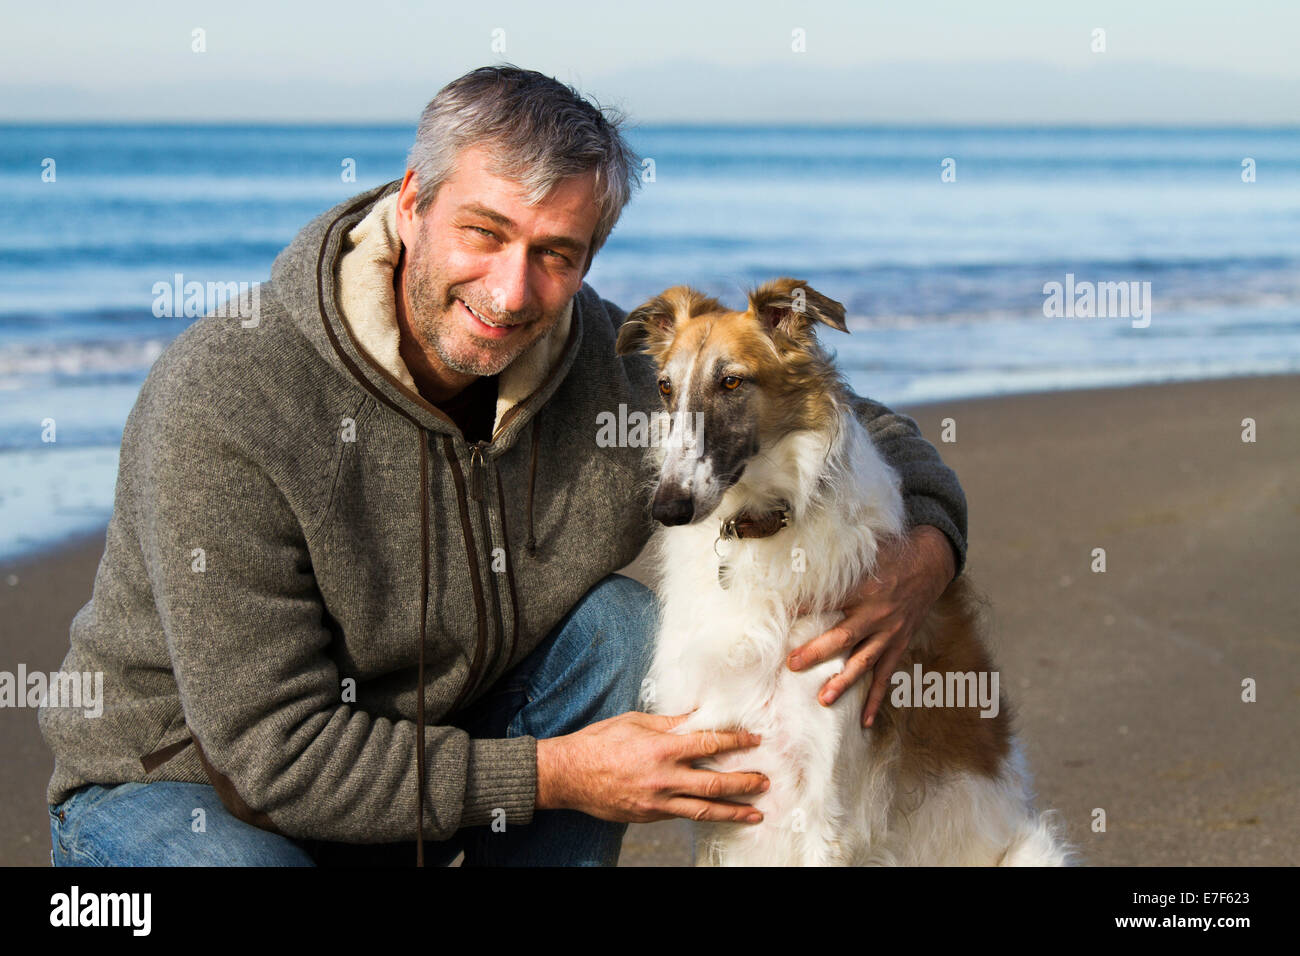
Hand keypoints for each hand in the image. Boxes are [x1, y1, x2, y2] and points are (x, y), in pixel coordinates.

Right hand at [536, 711, 768, 823]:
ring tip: (755, 812)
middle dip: (744, 783)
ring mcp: (657, 802)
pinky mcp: (649, 816)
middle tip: (765, 782)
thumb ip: (669, 723)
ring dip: (733, 810)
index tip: (755, 741)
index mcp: (662, 748)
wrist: (567, 775)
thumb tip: (697, 716)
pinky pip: (682, 815)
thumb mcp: (635, 722)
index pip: (709, 744)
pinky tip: (717, 813)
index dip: (736, 741)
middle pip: (715, 783)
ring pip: (703, 809)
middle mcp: (663, 778)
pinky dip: (703, 814)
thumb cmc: (599, 742)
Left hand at [786, 525, 955, 727]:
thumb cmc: (890, 557)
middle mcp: (877, 613)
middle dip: (817, 652)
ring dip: (844, 682)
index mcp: (864, 588)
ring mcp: (890, 632)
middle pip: (843, 637)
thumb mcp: (864, 553)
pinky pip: (886, 676)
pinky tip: (866, 720)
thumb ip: (835, 564)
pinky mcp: (898, 645)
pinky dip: (876, 699)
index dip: (802, 608)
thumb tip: (796, 563)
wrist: (930, 565)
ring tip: (824, 699)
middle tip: (792, 664)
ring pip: (864, 662)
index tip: (778, 617)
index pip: (827, 600)